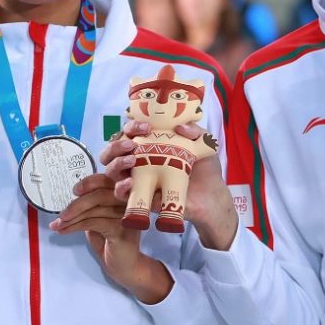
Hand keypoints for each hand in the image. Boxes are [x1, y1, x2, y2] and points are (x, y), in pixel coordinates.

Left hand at [50, 174, 171, 303]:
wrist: (123, 266)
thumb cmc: (110, 240)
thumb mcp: (98, 218)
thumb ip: (92, 204)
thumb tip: (73, 195)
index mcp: (125, 195)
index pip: (107, 179)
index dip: (90, 182)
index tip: (75, 190)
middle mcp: (130, 202)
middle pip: (100, 193)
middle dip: (77, 203)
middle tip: (61, 215)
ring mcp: (127, 216)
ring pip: (95, 209)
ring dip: (72, 217)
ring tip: (57, 225)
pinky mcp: (122, 230)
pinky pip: (95, 222)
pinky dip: (76, 226)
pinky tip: (65, 231)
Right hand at [100, 121, 237, 251]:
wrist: (212, 198)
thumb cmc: (205, 169)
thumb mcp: (203, 144)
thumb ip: (194, 132)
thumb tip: (179, 127)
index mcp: (151, 145)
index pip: (131, 133)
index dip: (133, 127)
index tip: (146, 127)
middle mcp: (140, 161)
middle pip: (114, 150)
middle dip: (116, 144)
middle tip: (131, 144)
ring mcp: (138, 180)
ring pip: (112, 170)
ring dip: (117, 162)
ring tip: (132, 159)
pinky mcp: (140, 198)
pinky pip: (121, 194)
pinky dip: (120, 187)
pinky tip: (129, 182)